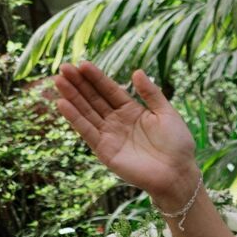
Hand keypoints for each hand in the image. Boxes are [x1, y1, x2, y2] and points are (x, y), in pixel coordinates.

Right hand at [52, 63, 201, 203]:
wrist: (177, 172)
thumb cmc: (177, 143)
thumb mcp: (166, 113)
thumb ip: (151, 93)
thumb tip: (136, 71)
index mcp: (133, 110)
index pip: (110, 90)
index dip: (96, 78)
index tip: (82, 64)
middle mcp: (117, 121)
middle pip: (94, 99)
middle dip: (79, 84)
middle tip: (63, 67)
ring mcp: (109, 135)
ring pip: (87, 112)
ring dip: (72, 97)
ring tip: (58, 81)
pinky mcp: (104, 150)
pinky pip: (87, 131)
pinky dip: (75, 118)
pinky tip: (63, 104)